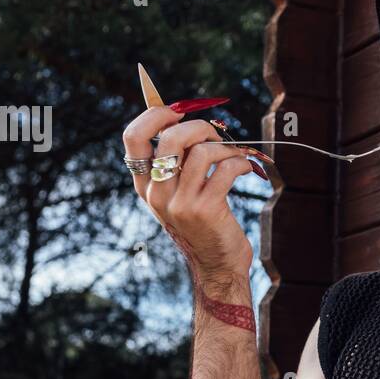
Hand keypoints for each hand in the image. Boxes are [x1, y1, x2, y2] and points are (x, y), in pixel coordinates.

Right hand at [122, 105, 266, 292]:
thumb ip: (176, 163)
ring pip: (201, 151)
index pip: (132, 139)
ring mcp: (180, 204)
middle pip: (170, 137)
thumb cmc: (203, 224)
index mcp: (145, 187)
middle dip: (199, 126)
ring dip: (226, 147)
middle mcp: (157, 194)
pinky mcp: (206, 210)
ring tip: (236, 156)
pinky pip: (225, 169)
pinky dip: (241, 163)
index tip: (177, 111)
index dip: (154, 115)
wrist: (218, 266)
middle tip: (215, 135)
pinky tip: (247, 169)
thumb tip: (185, 118)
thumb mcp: (179, 195)